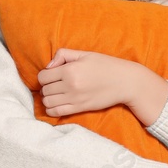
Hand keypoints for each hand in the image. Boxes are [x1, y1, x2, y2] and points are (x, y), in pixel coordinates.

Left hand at [38, 48, 166, 120]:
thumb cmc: (106, 65)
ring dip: (48, 99)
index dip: (44, 76)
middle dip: (46, 87)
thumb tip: (48, 66)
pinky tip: (56, 105)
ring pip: (48, 102)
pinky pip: (56, 112)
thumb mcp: (85, 54)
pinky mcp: (80, 108)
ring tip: (56, 95)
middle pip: (44, 90)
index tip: (52, 76)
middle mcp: (70, 85)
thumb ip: (63, 54)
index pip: (42, 76)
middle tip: (55, 85)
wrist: (125, 82)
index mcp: (69, 70)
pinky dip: (51, 110)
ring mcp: (75, 98)